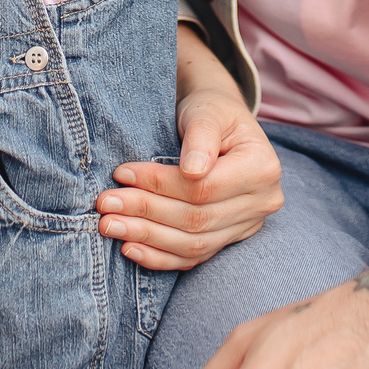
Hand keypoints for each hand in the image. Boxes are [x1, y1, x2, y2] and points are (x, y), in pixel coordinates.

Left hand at [99, 48, 281, 270]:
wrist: (219, 124)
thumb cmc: (211, 112)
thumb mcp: (207, 111)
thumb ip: (201, 136)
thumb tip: (192, 169)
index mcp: (262, 169)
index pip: (203, 188)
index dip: (160, 184)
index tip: (122, 173)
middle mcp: (262, 203)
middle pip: (196, 219)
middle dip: (146, 212)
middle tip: (106, 204)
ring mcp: (247, 226)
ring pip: (193, 243)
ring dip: (147, 237)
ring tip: (110, 226)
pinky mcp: (228, 240)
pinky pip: (194, 257)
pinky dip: (160, 257)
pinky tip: (130, 248)